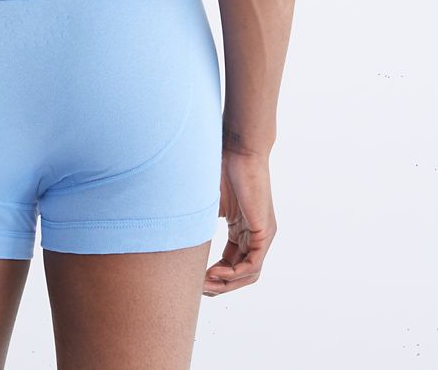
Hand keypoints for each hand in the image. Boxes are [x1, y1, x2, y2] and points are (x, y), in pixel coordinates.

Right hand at [203, 148, 277, 295]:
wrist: (238, 148)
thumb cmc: (220, 166)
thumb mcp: (205, 202)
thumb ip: (197, 221)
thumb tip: (173, 235)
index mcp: (241, 229)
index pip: (230, 263)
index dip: (213, 275)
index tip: (195, 279)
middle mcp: (254, 235)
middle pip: (240, 274)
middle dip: (219, 285)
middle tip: (199, 288)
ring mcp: (262, 234)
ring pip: (248, 274)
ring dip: (226, 283)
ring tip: (206, 283)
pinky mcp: (265, 231)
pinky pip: (253, 264)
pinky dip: (235, 273)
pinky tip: (217, 272)